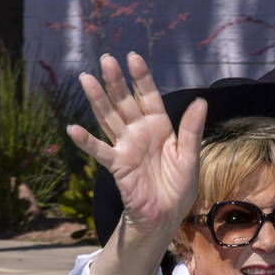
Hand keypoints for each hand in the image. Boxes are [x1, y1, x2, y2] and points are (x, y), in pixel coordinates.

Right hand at [67, 52, 204, 241]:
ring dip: (98, 100)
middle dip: (116, 81)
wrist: (165, 217)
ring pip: (109, 118)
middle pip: (125, 102)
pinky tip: (73, 128)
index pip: (149, 97)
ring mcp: (126, 147)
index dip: (141, 78)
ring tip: (86, 78)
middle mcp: (139, 132)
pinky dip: (86, 141)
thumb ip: (191, 130)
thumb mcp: (189, 158)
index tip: (132, 57)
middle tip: (106, 59)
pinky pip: (100, 151)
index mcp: (159, 128)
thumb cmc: (178, 188)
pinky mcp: (117, 165)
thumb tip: (201, 102)